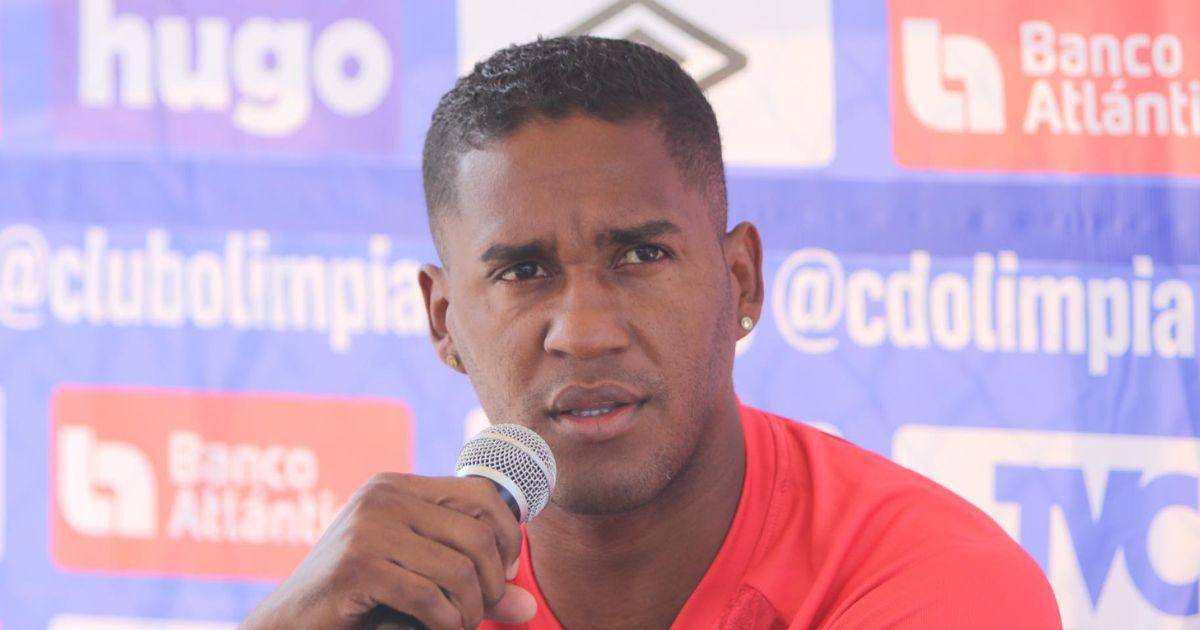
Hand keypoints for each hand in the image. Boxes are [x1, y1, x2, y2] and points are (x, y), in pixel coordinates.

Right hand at [241, 472, 537, 629]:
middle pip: (478, 535)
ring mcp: (368, 528)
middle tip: (480, 612)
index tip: (504, 572)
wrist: (287, 625)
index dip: (507, 534)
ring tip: (458, 625)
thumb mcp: (419, 581)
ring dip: (470, 610)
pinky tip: (439, 629)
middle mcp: (384, 497)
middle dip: (492, 583)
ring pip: (460, 569)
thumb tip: (527, 609)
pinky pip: (430, 597)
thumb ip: (472, 586)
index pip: (480, 494)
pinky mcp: (357, 566)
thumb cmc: (356, 603)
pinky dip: (446, 622)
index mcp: (397, 487)